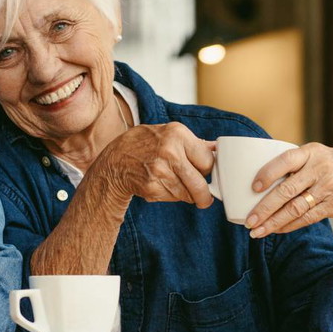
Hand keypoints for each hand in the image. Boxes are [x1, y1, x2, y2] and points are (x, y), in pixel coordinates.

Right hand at [95, 123, 215, 207]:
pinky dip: (171, 196)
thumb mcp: (167, 133)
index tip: (205, 173)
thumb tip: (217, 149)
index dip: (207, 169)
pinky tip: (160, 185)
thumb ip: (193, 142)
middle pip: (200, 183)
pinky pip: (172, 199)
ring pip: (186, 194)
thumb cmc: (143, 144)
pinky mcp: (151, 188)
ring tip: (173, 183)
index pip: (208, 161)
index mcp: (177, 134)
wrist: (114, 161)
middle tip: (205, 198)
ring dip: (185, 194)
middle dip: (204, 195)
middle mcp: (170, 152)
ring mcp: (159, 171)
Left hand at [244, 143, 332, 236]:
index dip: (268, 173)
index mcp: (312, 152)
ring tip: (257, 231)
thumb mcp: (318, 155)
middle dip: (264, 208)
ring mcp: (329, 188)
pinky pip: (307, 218)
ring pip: (295, 208)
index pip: (286, 160)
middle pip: (286, 190)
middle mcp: (320, 168)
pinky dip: (289, 226)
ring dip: (273, 222)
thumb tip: (257, 180)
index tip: (253, 187)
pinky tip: (276, 230)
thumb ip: (295, 163)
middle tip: (249, 221)